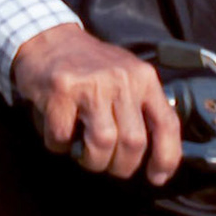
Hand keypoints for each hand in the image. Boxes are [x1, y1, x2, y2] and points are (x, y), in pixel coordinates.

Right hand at [11, 24, 180, 183]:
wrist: (48, 39)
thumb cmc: (90, 65)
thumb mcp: (127, 76)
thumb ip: (142, 106)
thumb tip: (157, 154)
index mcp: (143, 78)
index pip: (167, 124)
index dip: (166, 157)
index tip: (156, 177)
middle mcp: (122, 80)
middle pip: (133, 142)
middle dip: (122, 166)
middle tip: (109, 165)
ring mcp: (91, 85)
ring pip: (102, 144)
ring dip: (92, 161)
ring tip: (85, 156)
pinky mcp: (61, 91)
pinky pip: (64, 137)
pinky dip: (60, 146)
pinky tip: (60, 137)